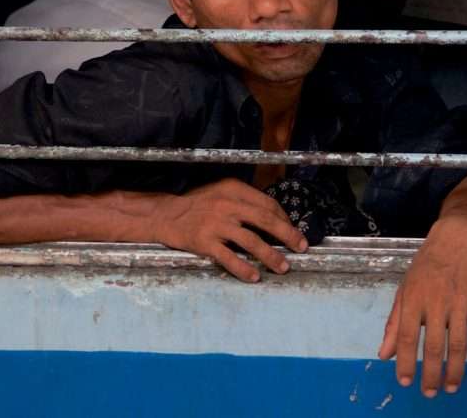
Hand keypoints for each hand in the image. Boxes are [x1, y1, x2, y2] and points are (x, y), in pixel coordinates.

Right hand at [149, 178, 307, 281]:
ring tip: (283, 267)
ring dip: (271, 256)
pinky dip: (244, 269)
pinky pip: (229, 258)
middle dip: (287, 235)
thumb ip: (243, 202)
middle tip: (301, 247)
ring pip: (251, 241)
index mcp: (233, 189)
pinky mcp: (204, 242)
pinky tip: (254, 276)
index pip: (267, 204)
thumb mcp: (221, 193)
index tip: (293, 232)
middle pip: (265, 220)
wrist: (165, 215)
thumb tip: (274, 219)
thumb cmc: (196, 205)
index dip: (284, 219)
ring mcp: (215, 224)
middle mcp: (227, 205)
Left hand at [377, 216, 466, 396]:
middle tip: (429, 392)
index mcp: (413, 298)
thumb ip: (394, 324)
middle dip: (431, 374)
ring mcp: (460, 302)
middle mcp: (436, 301)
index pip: (408, 336)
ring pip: (458, 344)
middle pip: (434, 345)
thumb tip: (384, 354)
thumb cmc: (426, 268)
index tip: (405, 382)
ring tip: (451, 387)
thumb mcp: (404, 290)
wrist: (456, 240)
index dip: (406, 362)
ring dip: (455, 370)